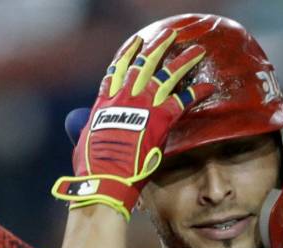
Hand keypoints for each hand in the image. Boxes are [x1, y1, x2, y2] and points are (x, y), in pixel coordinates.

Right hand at [52, 28, 213, 219]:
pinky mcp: (160, 119)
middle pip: (144, 64)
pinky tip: (207, 87)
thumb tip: (75, 122)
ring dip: (183, 62)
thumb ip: (83, 127)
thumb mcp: (82, 141)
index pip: (117, 70)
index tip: (136, 43)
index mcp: (105, 101)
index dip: (127, 54)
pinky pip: (182, 101)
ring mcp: (143, 106)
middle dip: (157, 47)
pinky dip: (195, 93)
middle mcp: (124, 97)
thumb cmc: (91, 166)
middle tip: (169, 35)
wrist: (105, 178)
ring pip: (166, 75)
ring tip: (196, 51)